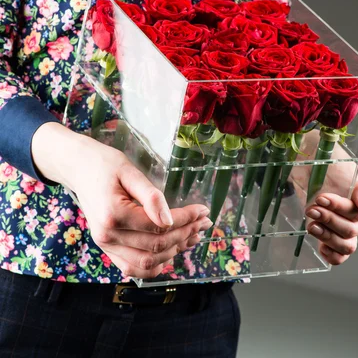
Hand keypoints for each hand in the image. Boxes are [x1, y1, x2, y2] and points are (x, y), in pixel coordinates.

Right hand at [32, 123, 211, 278]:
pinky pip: (132, 268)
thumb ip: (151, 196)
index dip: (185, 220)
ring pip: (147, 262)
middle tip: (204, 222)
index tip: (203, 210)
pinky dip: (154, 265)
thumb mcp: (130, 172)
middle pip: (156, 246)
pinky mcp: (107, 248)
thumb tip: (170, 220)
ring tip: (193, 236)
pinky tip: (171, 253)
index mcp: (113, 215)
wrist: (79, 169)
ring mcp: (105, 245)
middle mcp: (107, 235)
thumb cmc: (105, 165)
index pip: (159, 227)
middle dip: (185, 234)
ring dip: (174, 251)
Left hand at [306, 167, 357, 264]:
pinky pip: (338, 256)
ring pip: (346, 245)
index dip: (341, 208)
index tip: (323, 198)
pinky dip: (330, 254)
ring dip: (327, 236)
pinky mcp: (332, 235)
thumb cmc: (331, 165)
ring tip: (312, 224)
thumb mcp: (346, 170)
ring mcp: (347, 228)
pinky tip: (320, 245)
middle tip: (313, 208)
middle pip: (351, 230)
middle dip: (329, 219)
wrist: (310, 166)